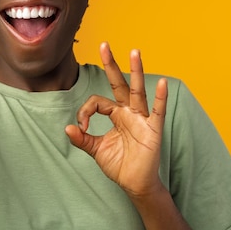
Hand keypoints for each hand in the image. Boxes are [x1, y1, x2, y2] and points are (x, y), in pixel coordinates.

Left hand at [65, 42, 167, 196]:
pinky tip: (162, 83)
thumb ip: (82, 138)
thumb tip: (68, 128)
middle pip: (118, 84)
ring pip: (137, 91)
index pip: (97, 102)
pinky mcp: (153, 130)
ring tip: (134, 51)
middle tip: (103, 44)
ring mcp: (142, 119)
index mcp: (115, 114)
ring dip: (135, 71)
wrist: (135, 184)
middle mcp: (128, 112)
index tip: (80, 127)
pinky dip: (161, 97)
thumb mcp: (96, 150)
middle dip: (110, 65)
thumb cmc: (119, 165)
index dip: (85, 111)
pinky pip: (157, 111)